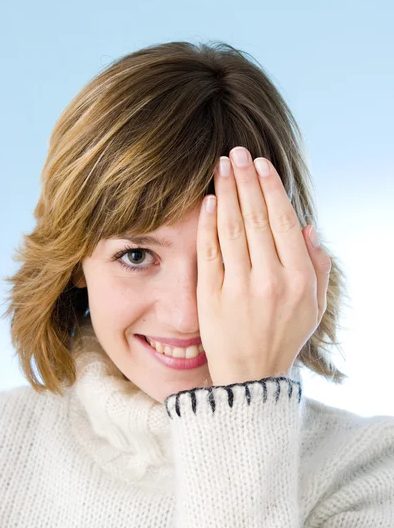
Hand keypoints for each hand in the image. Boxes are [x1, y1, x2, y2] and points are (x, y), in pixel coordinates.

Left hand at [196, 147, 331, 386]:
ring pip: (230, 229)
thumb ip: (318, 266)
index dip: (271, 189)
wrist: (251, 375)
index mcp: (299, 279)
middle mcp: (270, 280)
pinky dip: (207, 224)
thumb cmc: (285, 336)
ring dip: (225, 192)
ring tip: (220, 166)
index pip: (283, 221)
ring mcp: (238, 289)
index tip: (261, 164)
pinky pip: (208, 252)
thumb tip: (308, 226)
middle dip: (246, 179)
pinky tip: (208, 201)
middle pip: (255, 218)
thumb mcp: (315, 307)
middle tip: (237, 152)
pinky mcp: (211, 297)